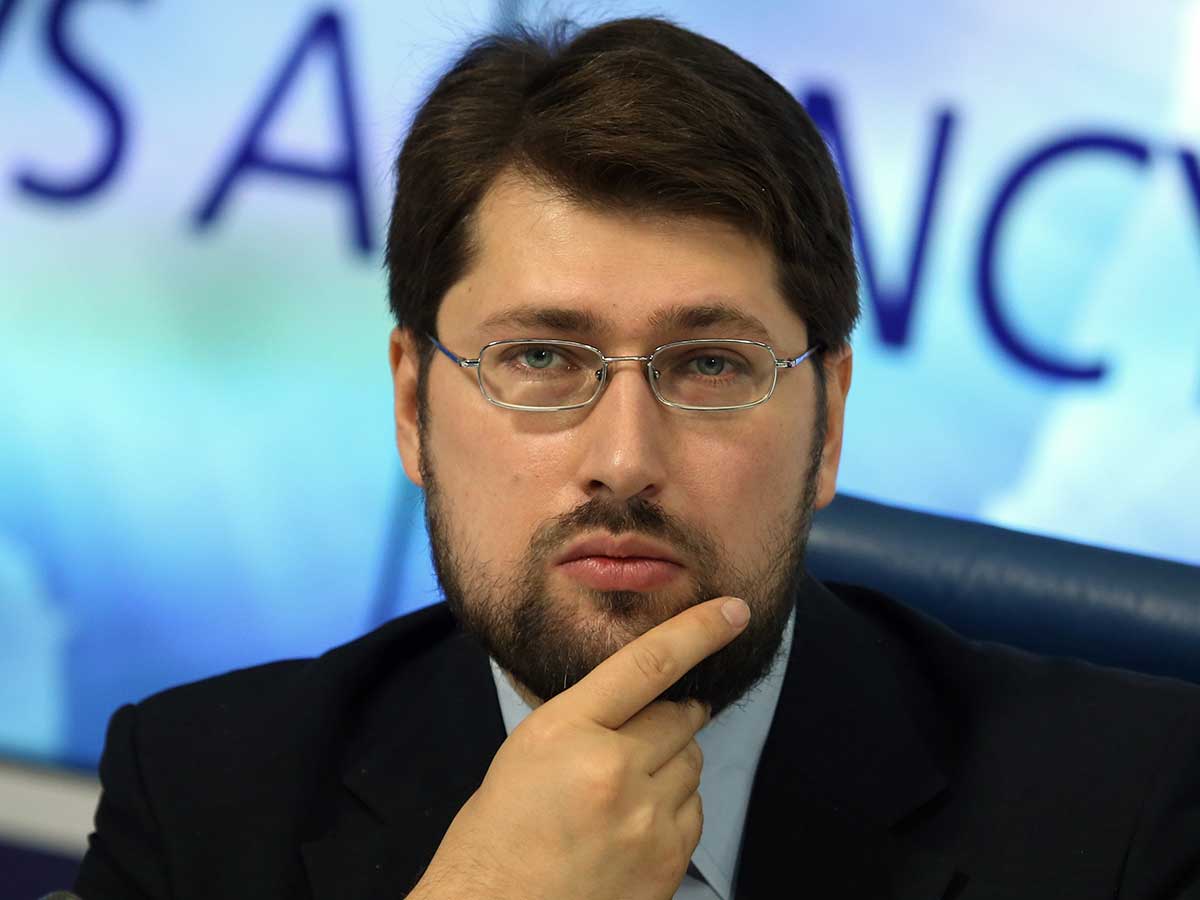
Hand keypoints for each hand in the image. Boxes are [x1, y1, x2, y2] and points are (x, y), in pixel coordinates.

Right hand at [407, 596, 751, 899]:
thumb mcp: (525, 755)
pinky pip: (694, 810)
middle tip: (637, 742)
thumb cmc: (495, 840)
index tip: (732, 611)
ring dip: (670, 765)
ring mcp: (645, 817)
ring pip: (692, 763)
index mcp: (565, 731)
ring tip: (624, 793)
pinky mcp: (667, 859)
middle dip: (669, 718)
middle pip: (677, 716)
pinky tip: (633, 827)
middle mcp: (612, 767)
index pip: (647, 664)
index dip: (697, 631)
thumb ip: (583, 721)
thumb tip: (637, 705)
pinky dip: (674, 809)